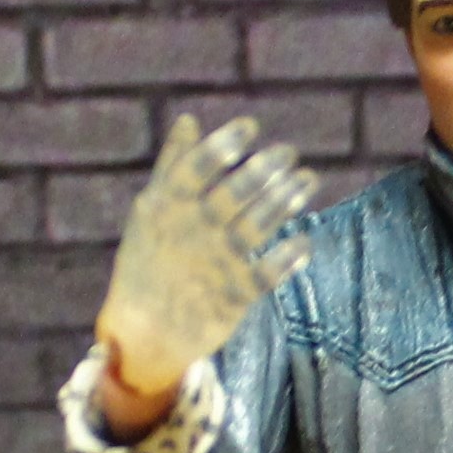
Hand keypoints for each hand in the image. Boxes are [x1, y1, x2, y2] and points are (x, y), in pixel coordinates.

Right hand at [94, 113, 317, 416]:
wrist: (144, 332)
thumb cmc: (149, 262)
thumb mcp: (150, 212)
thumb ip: (172, 166)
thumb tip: (189, 120)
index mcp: (167, 207)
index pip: (196, 170)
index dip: (223, 147)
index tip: (249, 126)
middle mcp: (192, 233)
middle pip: (233, 196)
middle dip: (263, 171)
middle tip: (289, 152)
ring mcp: (215, 265)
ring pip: (256, 228)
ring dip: (284, 203)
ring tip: (308, 180)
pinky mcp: (235, 297)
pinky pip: (267, 274)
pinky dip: (287, 258)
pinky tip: (305, 242)